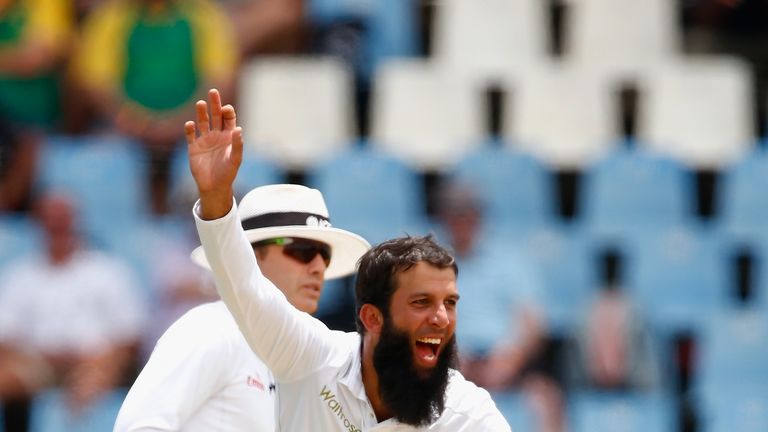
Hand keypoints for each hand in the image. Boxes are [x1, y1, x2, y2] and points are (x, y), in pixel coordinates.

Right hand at [184, 89, 242, 218]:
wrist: (214, 187)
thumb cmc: (228, 173)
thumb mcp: (235, 159)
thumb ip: (238, 144)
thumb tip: (239, 128)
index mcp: (228, 137)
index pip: (228, 119)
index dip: (228, 112)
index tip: (226, 109)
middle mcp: (216, 135)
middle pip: (215, 116)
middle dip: (215, 104)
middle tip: (213, 91)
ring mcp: (204, 140)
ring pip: (202, 122)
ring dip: (201, 113)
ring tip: (200, 103)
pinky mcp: (193, 148)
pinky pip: (190, 135)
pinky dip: (189, 129)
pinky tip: (190, 125)